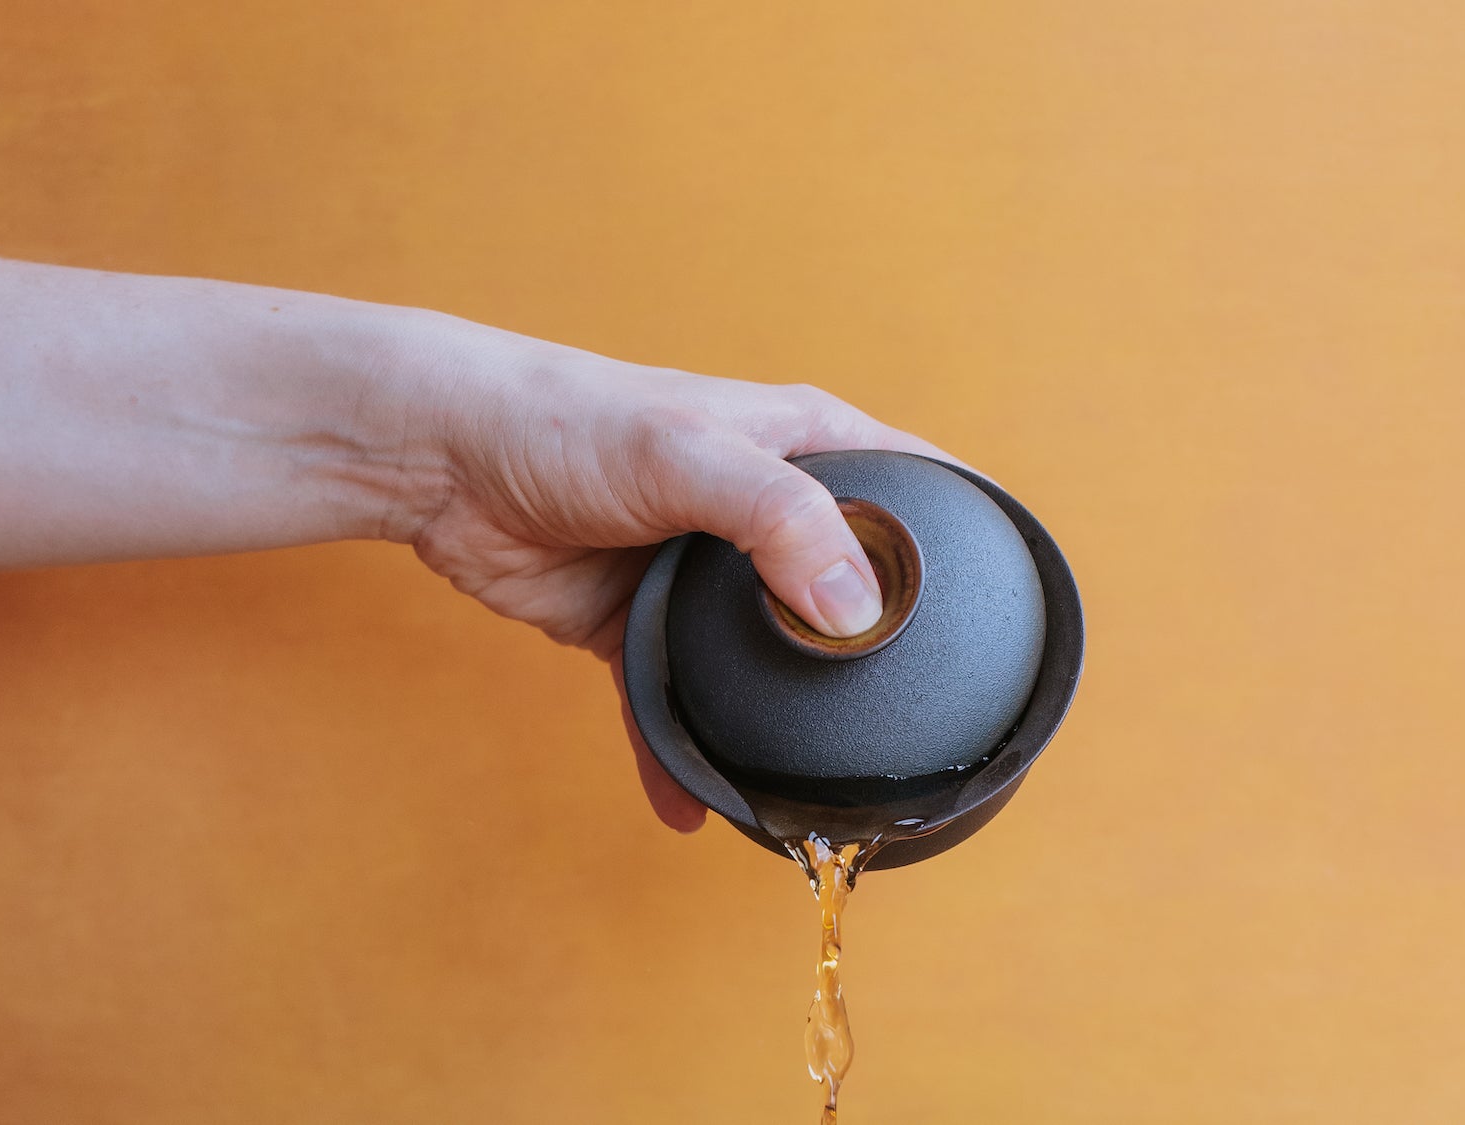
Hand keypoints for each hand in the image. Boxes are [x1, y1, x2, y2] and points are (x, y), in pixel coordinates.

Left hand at [376, 326, 949, 830]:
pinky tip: (696, 808)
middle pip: (851, 589)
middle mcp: (768, 512)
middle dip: (882, 653)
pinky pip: (679, 706)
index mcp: (806, 446)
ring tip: (820, 784)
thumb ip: (780, 521)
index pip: (918, 486)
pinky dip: (682, 757)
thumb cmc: (569, 419)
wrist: (444, 459)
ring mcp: (709, 578)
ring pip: (769, 662)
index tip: (1020, 597)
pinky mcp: (645, 629)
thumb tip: (857, 608)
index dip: (972, 534)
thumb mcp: (690, 454)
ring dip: (783, 720)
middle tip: (924, 722)